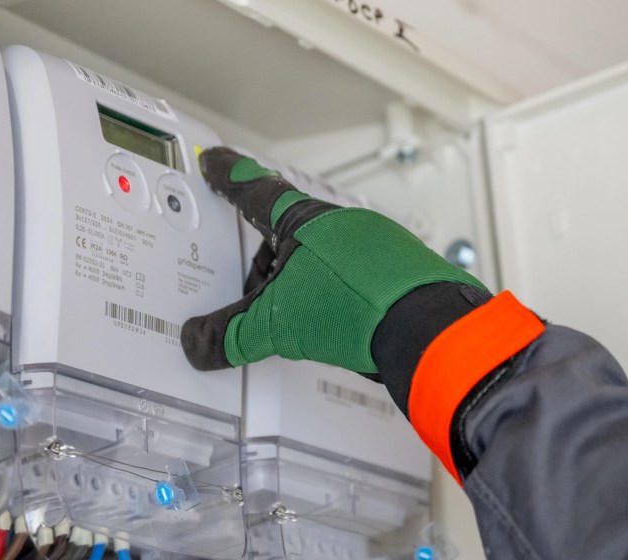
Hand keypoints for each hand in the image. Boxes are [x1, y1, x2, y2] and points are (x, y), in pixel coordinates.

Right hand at [181, 148, 491, 384]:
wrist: (427, 328)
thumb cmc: (360, 304)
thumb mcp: (277, 324)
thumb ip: (232, 335)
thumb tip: (199, 344)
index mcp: (305, 222)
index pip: (255, 192)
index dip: (229, 178)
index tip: (215, 163)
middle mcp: (342, 226)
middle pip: (287, 235)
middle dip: (266, 265)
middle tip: (251, 293)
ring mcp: (374, 247)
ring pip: (322, 258)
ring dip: (303, 285)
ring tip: (296, 319)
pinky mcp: (398, 273)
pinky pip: (353, 278)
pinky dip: (335, 298)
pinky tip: (334, 325)